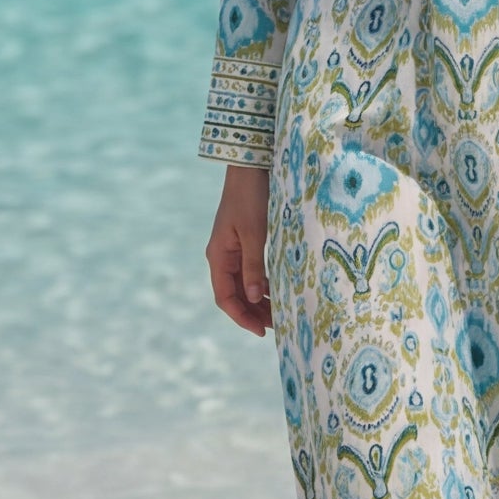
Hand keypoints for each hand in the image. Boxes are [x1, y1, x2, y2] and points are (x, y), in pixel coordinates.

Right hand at [206, 165, 272, 335]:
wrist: (250, 168)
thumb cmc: (251, 198)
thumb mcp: (255, 234)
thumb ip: (254, 267)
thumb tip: (255, 298)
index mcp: (219, 256)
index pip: (225, 297)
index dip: (242, 317)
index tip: (261, 331)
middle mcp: (223, 256)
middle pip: (234, 295)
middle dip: (253, 313)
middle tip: (276, 327)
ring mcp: (233, 250)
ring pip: (244, 285)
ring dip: (259, 301)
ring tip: (280, 314)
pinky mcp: (245, 242)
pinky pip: (251, 272)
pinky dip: (263, 285)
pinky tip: (278, 292)